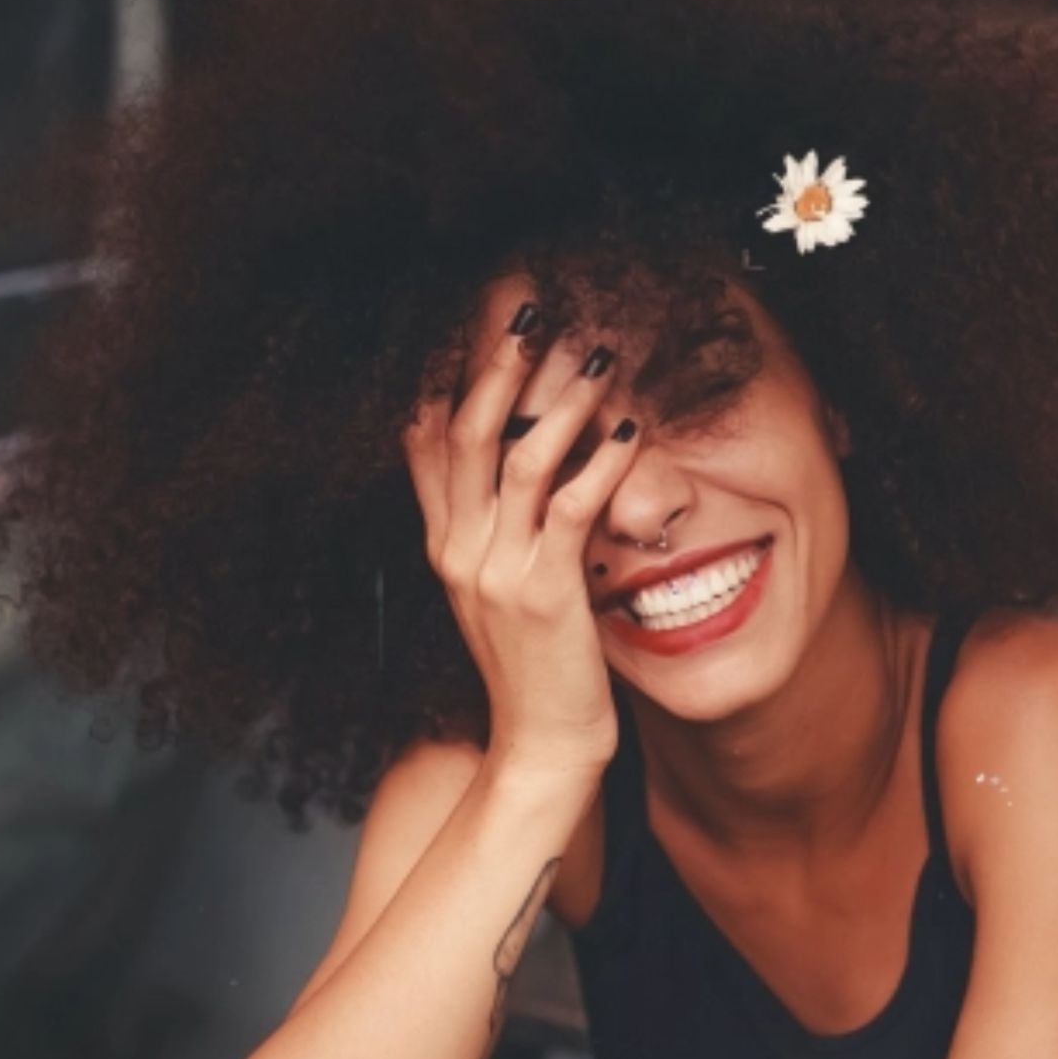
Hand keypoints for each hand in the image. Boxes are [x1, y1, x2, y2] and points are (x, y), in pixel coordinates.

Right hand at [402, 302, 642, 773]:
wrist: (540, 746)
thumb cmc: (534, 670)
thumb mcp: (499, 593)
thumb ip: (497, 532)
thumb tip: (516, 471)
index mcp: (445, 547)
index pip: (425, 442)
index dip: (444, 374)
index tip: (471, 321)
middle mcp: (459, 551)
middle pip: (464, 432)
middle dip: (497, 365)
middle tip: (532, 312)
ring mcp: (496, 570)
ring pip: (519, 459)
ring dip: (561, 401)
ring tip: (597, 359)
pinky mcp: (544, 592)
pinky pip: (572, 508)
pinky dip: (603, 464)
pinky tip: (632, 433)